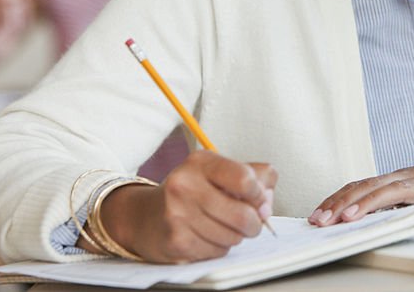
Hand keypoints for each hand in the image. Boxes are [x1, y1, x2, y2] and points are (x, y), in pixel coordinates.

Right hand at [91, 151, 276, 262]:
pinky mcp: (176, 240)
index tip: (258, 200)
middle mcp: (185, 184)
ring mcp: (178, 213)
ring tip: (222, 226)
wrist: (147, 216)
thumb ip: (255, 178)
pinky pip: (217, 251)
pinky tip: (206, 236)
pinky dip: (219, 247)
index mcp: (201, 162)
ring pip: (232, 236)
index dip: (259, 195)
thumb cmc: (192, 193)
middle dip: (254, 223)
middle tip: (249, 222)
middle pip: (243, 214)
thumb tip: (266, 204)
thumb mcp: (220, 173)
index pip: (245, 179)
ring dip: (235, 236)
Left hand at [308, 146, 413, 226]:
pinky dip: (384, 205)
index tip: (318, 214)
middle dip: (336, 204)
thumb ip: (413, 207)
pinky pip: (409, 197)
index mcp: (406, 178)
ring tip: (333, 219)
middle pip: (364, 185)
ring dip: (353, 204)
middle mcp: (411, 174)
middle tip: (314, 221)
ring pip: (382, 189)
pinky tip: (370, 214)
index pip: (364, 185)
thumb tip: (384, 226)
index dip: (338, 198)